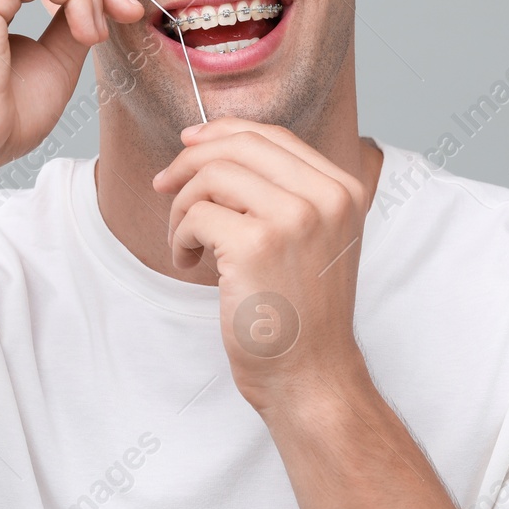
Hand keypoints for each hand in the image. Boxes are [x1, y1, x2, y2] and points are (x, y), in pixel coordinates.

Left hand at [152, 119, 370, 410]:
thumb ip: (283, 189)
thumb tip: (210, 142)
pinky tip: (190, 263)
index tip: (187, 146)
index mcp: (344, 189)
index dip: (222, 133)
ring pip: (212, 175)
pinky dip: (180, 238)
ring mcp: (294, 218)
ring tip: (187, 242)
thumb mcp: (313, 236)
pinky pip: (196, 215)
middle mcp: (326, 196)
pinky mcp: (256, 245)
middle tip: (164, 187)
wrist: (312, 375)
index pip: (273, 135)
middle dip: (190, 161)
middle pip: (239, 145)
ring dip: (183, 207)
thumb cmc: (301, 312)